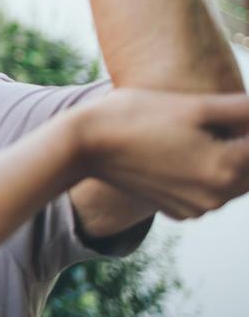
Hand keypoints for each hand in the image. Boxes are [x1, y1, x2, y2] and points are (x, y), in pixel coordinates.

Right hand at [73, 88, 248, 219]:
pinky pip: (208, 192)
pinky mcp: (177, 210)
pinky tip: (186, 150)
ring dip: (230, 159)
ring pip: (233, 181)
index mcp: (227, 167)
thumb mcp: (194, 106)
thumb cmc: (135, 116)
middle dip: (244, 144)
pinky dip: (207, 174)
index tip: (238, 113)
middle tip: (220, 120)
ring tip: (204, 132)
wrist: (84, 145)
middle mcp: (217, 195)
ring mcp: (196, 207)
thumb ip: (243, 111)